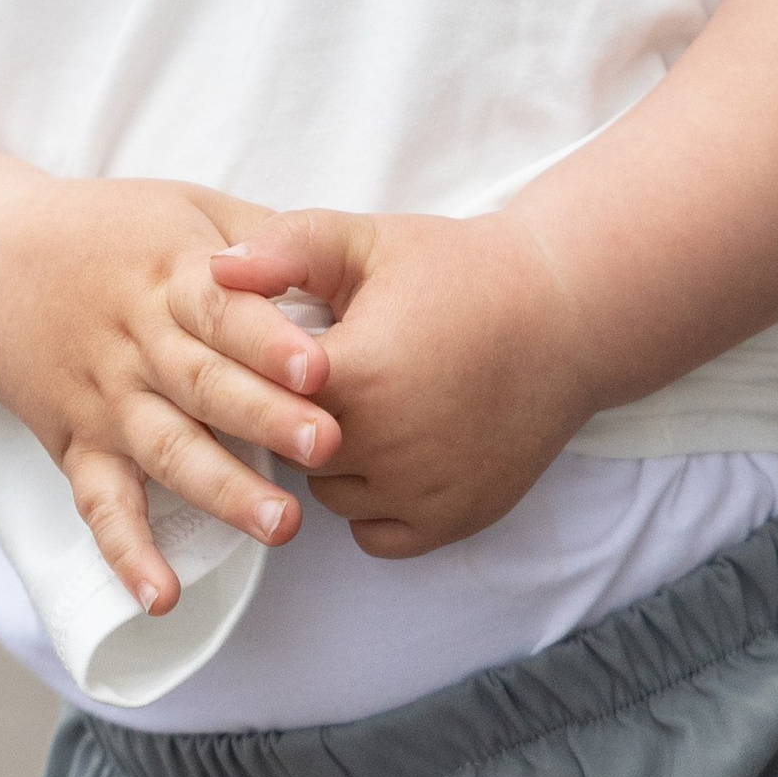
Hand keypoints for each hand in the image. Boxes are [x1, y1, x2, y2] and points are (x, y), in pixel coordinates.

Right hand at [0, 177, 341, 614]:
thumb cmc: (115, 234)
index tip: (319, 366)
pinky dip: (126, 553)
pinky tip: (161, 596)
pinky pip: (101, 504)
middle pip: (204, 384)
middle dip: (266, 418)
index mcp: (170, 277)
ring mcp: (105, 400)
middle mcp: (137, 343)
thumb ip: (261, 238)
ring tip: (281, 526)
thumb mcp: (188, 209)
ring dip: (222, 490)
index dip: (269, 340)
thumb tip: (340, 264)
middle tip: (327, 447)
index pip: (222, 309)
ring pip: (166, 450)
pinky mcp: (77, 446)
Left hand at [201, 211, 597, 558]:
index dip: (267, 370)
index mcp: (351, 374)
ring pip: (329, 496)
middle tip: (334, 376)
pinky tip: (394, 453)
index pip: (258, 393)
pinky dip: (376, 504)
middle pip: (289, 450)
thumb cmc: (461, 271)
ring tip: (370, 410)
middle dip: (297, 416)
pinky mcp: (453, 519)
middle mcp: (384, 445)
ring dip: (333, 464)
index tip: (294, 347)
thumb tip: (213, 272)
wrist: (564, 315)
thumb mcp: (369, 241)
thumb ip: (285, 249)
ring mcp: (421, 489)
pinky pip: (376, 535)